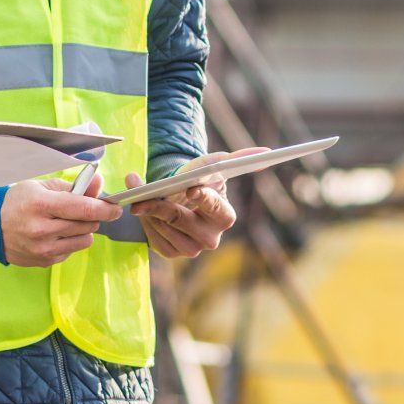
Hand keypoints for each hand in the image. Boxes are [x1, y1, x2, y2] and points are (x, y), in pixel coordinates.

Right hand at [2, 176, 123, 267]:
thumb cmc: (19, 201)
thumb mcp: (44, 186)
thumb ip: (74, 186)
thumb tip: (99, 184)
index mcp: (41, 205)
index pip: (83, 208)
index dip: (104, 208)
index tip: (116, 208)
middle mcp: (42, 230)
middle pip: (87, 225)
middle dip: (92, 216)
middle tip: (84, 209)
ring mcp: (43, 249)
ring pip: (85, 240)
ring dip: (83, 230)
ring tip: (66, 222)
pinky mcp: (45, 261)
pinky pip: (72, 251)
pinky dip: (70, 241)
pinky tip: (55, 234)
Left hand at [131, 147, 267, 258]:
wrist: (180, 198)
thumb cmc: (199, 180)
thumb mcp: (213, 167)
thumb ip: (237, 159)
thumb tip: (266, 151)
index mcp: (225, 216)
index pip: (214, 207)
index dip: (203, 198)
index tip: (190, 188)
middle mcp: (211, 238)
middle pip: (181, 219)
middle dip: (159, 203)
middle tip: (139, 188)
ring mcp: (191, 249)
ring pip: (163, 227)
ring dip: (147, 208)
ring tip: (138, 191)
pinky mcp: (172, 253)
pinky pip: (153, 238)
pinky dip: (144, 220)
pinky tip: (144, 209)